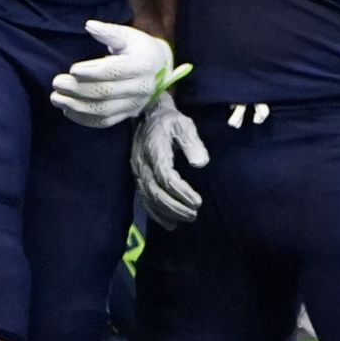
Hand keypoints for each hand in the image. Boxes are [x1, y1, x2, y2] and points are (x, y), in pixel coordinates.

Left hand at [47, 19, 181, 128]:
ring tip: (56, 98)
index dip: (93, 72)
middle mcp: (142, 87)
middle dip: (78, 89)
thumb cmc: (138, 48)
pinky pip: (104, 122)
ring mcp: (135, 104)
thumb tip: (89, 25)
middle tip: (56, 83)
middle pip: (106, 92)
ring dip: (77, 106)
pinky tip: (67, 110)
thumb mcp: (128, 35)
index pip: (116, 71)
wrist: (158, 69)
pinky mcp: (128, 115)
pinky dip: (84, 119)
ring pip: (104, 110)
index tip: (72, 70)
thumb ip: (109, 32)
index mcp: (144, 64)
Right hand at [132, 96, 210, 227]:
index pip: (165, 177)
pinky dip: (156, 214)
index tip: (197, 201)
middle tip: (194, 214)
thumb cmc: (169, 121)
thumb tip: (201, 163)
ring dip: (167, 213)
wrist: (147, 116)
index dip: (181, 192)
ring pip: (149, 199)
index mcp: (154, 151)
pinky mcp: (138, 178)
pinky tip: (170, 224)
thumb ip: (192, 142)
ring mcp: (138, 173)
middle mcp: (142, 165)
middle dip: (175, 207)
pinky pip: (144, 200)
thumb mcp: (184, 124)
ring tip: (187, 218)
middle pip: (155, 192)